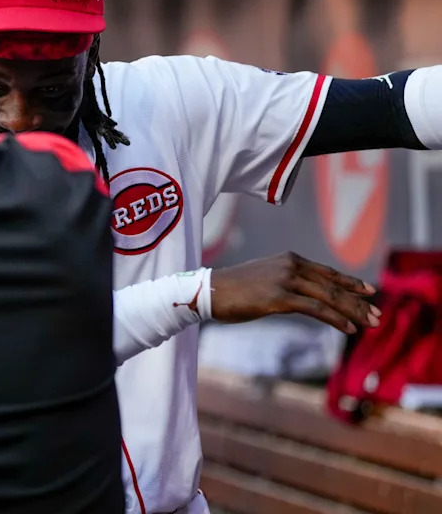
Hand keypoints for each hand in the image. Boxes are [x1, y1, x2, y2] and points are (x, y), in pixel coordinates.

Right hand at [210, 252, 379, 333]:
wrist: (210, 291)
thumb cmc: (234, 289)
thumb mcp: (266, 279)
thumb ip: (288, 283)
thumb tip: (305, 297)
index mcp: (289, 259)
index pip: (328, 272)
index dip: (351, 283)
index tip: (370, 292)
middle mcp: (291, 266)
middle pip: (333, 284)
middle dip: (358, 301)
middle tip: (377, 315)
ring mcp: (285, 280)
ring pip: (328, 296)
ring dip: (352, 312)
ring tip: (368, 324)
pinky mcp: (279, 298)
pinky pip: (315, 309)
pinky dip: (334, 319)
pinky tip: (348, 328)